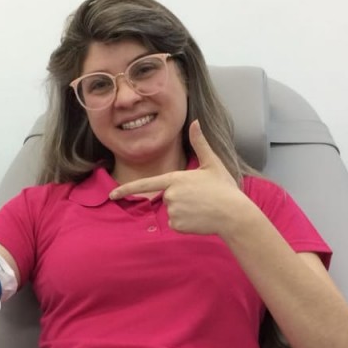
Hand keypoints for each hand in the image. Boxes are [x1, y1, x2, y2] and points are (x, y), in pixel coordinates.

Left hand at [109, 120, 248, 235]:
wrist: (234, 214)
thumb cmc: (224, 188)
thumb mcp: (212, 163)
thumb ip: (200, 143)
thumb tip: (195, 122)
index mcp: (175, 178)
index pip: (146, 184)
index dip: (126, 189)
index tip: (113, 194)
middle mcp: (170, 194)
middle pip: (167, 197)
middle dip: (181, 199)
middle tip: (201, 198)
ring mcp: (173, 210)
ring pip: (172, 211)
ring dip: (184, 211)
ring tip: (202, 208)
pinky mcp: (177, 225)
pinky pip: (176, 224)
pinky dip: (186, 224)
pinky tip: (199, 219)